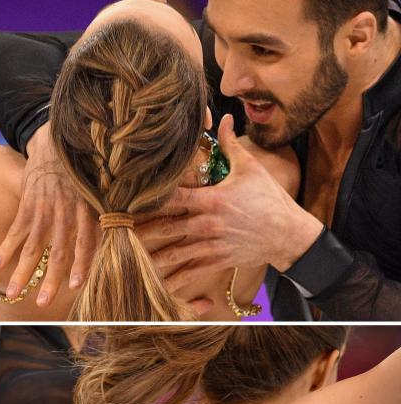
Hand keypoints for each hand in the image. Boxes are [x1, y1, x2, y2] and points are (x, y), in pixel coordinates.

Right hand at [0, 122, 97, 304]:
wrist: (58, 136)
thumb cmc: (84, 167)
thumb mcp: (99, 187)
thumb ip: (103, 214)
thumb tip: (114, 241)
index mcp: (86, 208)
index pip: (85, 242)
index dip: (81, 264)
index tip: (75, 286)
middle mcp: (65, 209)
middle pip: (57, 251)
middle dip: (49, 279)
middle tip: (42, 303)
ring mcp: (44, 206)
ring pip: (33, 245)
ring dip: (22, 272)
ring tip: (13, 294)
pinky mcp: (27, 201)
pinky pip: (16, 228)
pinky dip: (7, 247)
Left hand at [137, 114, 323, 294]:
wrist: (286, 233)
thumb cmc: (269, 199)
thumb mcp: (250, 168)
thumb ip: (230, 145)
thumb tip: (222, 118)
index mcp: (212, 199)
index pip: (174, 197)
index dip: (150, 198)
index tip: (128, 199)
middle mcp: (207, 224)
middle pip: (166, 227)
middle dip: (141, 230)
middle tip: (117, 232)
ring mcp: (211, 244)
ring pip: (173, 253)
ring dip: (150, 258)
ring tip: (127, 260)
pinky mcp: (216, 260)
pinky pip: (190, 273)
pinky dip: (172, 280)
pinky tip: (155, 284)